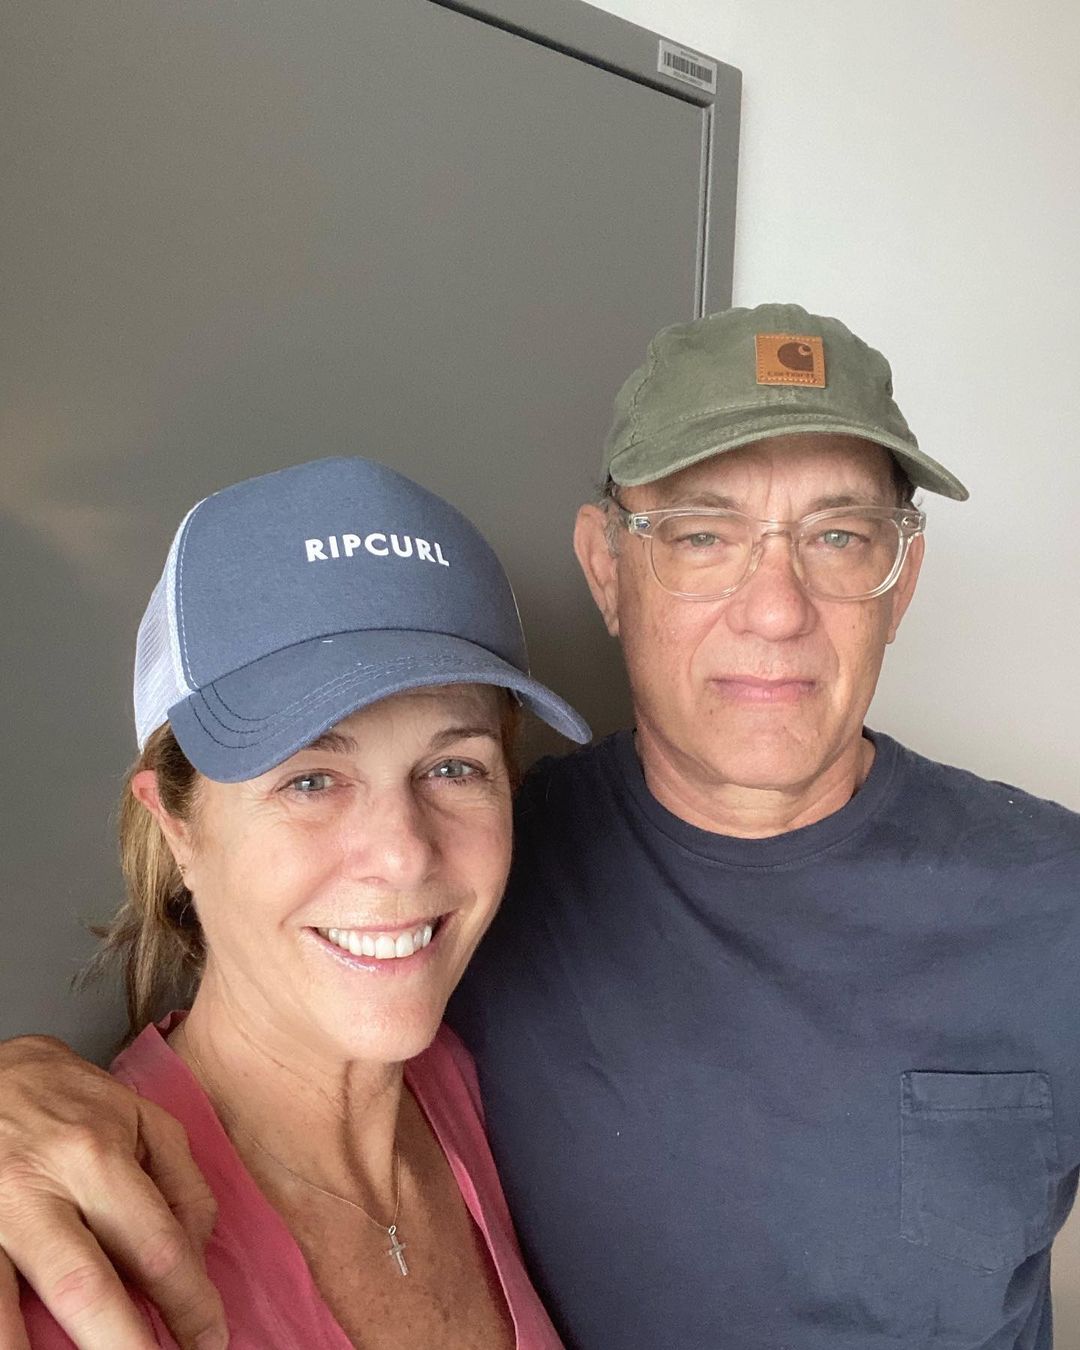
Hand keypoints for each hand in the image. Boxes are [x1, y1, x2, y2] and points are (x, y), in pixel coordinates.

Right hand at [0, 1036, 226, 1348]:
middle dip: (125, 1348)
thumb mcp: (143, 1118)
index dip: (190, 1304)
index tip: (211, 1340)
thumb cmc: (71, 1101)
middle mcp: (38, 1187)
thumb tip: (196, 1258)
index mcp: (96, 1156)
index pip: (157, 1247)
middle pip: (86, 1288)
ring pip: (4, 1310)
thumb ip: (181, 1184)